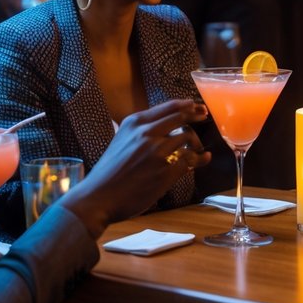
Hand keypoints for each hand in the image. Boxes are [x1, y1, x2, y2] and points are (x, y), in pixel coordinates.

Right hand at [61, 99, 210, 234]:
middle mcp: (146, 133)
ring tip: (198, 149)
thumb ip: (139, 131)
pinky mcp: (165, 172)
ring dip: (196, 143)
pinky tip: (204, 159)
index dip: (187, 105)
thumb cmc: (108, 172)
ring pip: (187, 138)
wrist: (98, 197)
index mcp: (134, 123)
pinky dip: (200, 159)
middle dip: (196, 116)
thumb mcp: (120, 141)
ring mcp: (157, 152)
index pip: (168, 107)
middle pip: (181, 118)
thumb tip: (159, 126)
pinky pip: (190, 160)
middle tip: (204, 117)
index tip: (197, 106)